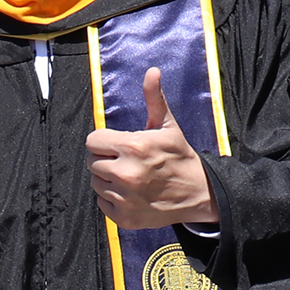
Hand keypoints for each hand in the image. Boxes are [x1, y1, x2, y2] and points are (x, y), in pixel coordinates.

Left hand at [84, 69, 219, 229]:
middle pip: (91, 162)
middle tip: (127, 161)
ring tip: (131, 176)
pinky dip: (113, 198)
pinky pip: (102, 202)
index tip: (119, 144)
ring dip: (108, 179)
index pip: (92, 141)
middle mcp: (125, 173)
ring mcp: (124, 198)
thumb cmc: (179, 156)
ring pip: (96, 182)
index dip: (104, 141)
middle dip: (106, 159)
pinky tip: (132, 192)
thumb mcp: (167, 126)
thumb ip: (154, 99)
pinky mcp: (124, 217)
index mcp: (133, 147)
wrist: (198, 193)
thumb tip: (152, 72)